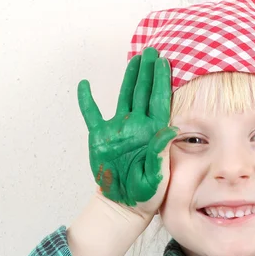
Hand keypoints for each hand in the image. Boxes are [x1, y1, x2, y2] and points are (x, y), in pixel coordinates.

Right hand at [77, 47, 177, 216]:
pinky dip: (87, 100)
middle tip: (151, 51)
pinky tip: (84, 85)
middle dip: (147, 71)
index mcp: (154, 132)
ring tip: (134, 59)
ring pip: (124, 97)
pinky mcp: (100, 137)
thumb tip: (170, 129)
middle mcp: (138, 126)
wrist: (125, 204)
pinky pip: (92, 115)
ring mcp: (118, 129)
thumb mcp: (158, 175)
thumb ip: (161, 152)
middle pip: (143, 92)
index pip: (159, 100)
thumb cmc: (147, 193)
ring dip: (129, 78)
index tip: (164, 61)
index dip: (161, 80)